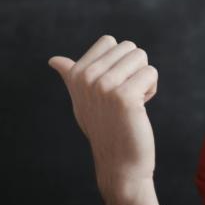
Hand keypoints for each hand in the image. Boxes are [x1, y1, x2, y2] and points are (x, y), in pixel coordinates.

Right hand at [49, 35, 157, 198]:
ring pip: (140, 56)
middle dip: (133, 69)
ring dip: (143, 78)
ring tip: (132, 101)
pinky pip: (150, 73)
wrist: (118, 163)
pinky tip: (140, 108)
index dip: (118, 62)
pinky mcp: (124, 96)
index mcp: (76, 74)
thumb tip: (53, 60)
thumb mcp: (81, 99)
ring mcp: (104, 86)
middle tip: (124, 97)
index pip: (109, 41)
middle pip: (128, 47)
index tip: (112, 87)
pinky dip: (151, 89)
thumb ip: (71, 76)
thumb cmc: (104, 128)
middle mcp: (87, 77)